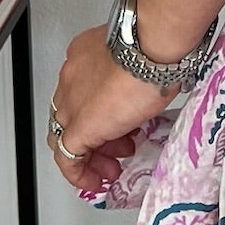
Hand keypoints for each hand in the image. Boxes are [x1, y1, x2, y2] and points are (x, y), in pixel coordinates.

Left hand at [47, 22, 177, 193]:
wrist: (152, 45)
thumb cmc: (156, 43)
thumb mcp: (143, 59)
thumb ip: (138, 73)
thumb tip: (151, 87)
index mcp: (85, 56)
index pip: (82, 91)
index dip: (99, 112)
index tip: (116, 125)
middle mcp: (72, 77)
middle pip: (74, 115)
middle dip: (97, 137)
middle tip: (119, 149)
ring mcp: (73, 102)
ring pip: (69, 136)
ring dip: (93, 155)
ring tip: (113, 166)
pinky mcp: (79, 126)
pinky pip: (67, 157)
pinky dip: (78, 173)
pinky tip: (93, 181)